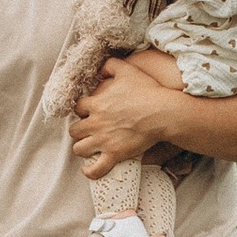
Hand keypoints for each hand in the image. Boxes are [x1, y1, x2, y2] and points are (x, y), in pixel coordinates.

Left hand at [70, 60, 174, 177]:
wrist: (162, 112)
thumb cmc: (147, 91)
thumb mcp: (127, 70)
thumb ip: (110, 65)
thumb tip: (100, 69)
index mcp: (96, 104)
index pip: (77, 108)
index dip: (82, 110)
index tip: (89, 112)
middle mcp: (96, 123)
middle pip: (74, 130)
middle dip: (80, 130)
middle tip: (89, 130)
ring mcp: (104, 140)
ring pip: (79, 149)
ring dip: (83, 148)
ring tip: (90, 148)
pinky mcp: (114, 154)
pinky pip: (95, 169)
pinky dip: (90, 171)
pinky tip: (90, 170)